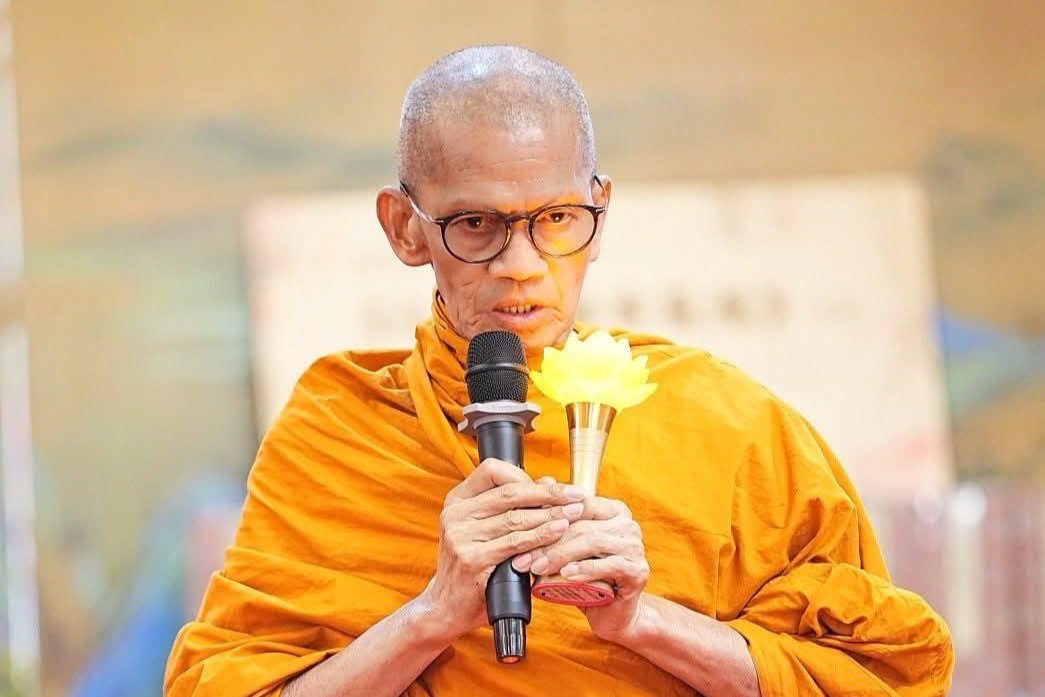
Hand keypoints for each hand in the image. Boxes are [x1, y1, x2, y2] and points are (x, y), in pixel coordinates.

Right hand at [420, 459, 586, 642]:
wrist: (446, 608)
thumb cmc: (472, 568)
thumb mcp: (484, 531)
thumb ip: (511, 507)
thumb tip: (549, 482)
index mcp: (457, 501)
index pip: (491, 471)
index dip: (525, 475)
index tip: (554, 485)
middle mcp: (455, 515)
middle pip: (510, 494)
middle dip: (548, 494)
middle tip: (576, 495)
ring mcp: (461, 537)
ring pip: (516, 518)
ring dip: (550, 514)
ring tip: (575, 512)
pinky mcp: (472, 560)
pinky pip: (515, 543)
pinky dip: (541, 536)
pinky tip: (559, 532)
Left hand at [511, 496, 649, 642]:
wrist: (614, 613)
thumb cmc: (588, 576)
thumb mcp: (569, 545)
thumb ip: (559, 516)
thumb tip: (541, 481)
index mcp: (613, 511)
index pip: (578, 504)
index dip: (548, 516)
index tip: (520, 531)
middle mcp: (627, 524)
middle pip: (581, 525)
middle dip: (547, 541)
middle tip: (522, 558)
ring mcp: (635, 547)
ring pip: (592, 542)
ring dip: (560, 555)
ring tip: (537, 568)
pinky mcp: (638, 571)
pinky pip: (608, 565)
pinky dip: (584, 569)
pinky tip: (566, 575)